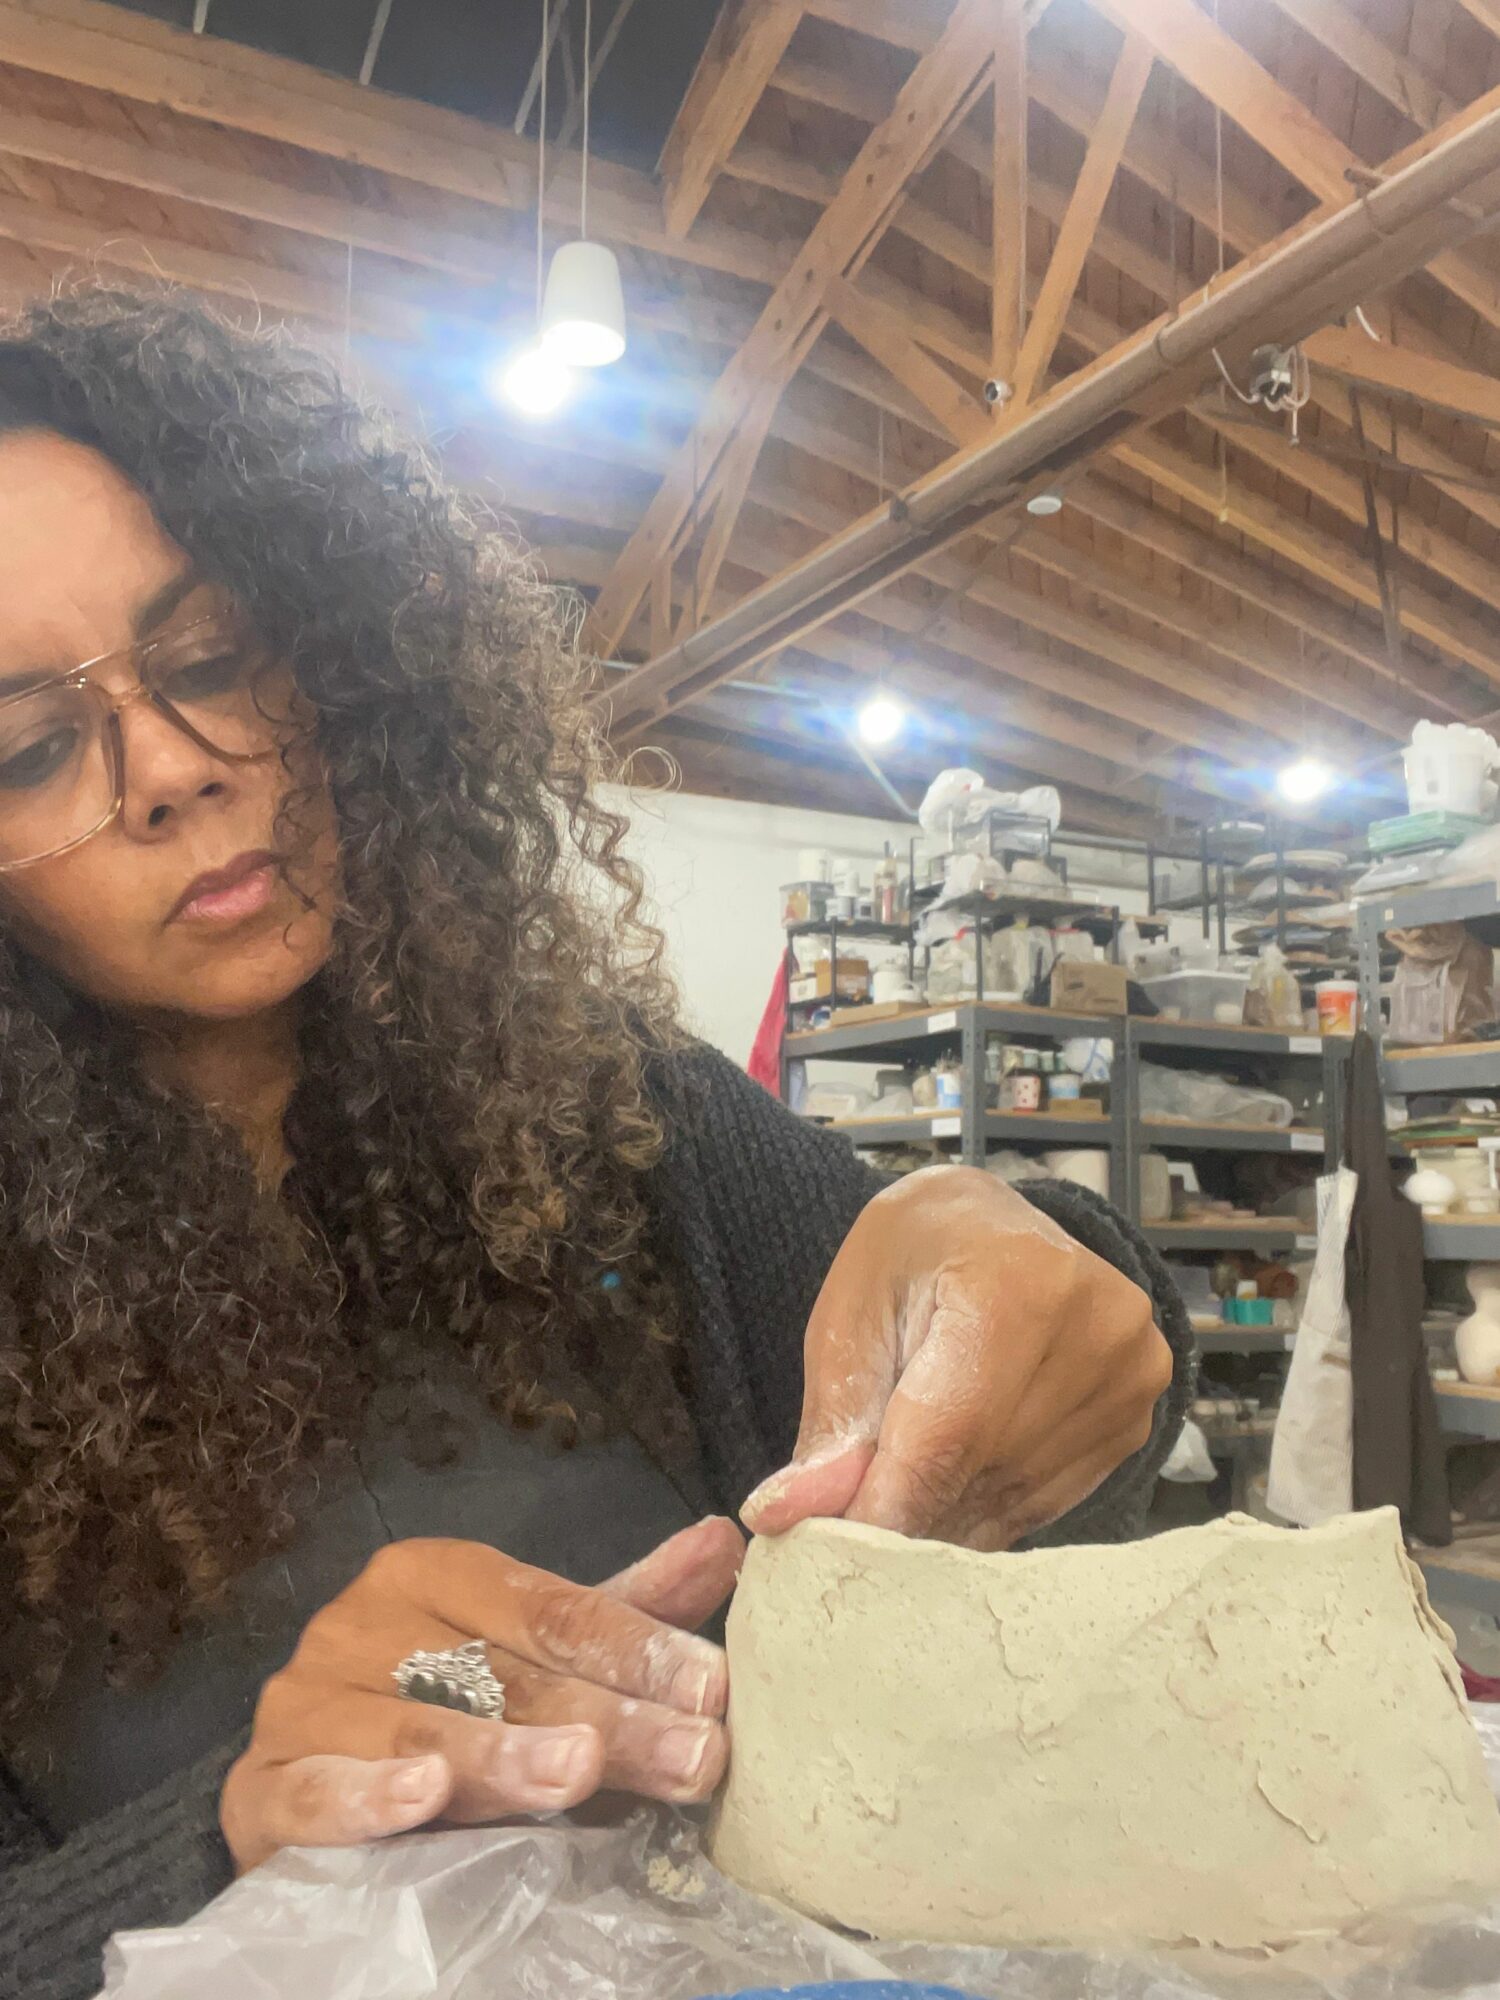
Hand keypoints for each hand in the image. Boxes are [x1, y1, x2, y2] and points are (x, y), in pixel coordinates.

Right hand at [220, 1515, 743, 1871]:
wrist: (311, 1794)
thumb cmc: (451, 1715)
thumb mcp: (543, 1659)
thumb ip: (625, 1611)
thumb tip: (727, 1541)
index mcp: (435, 1574)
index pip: (550, 1608)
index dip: (637, 1648)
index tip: (715, 1692)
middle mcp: (362, 1621)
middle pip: (505, 1676)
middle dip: (608, 1720)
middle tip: (690, 1756)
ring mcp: (306, 1702)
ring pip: (422, 1728)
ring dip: (504, 1754)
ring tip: (577, 1770)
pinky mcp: (258, 1788)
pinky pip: (316, 1791)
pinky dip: (370, 1796)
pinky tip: (425, 1797)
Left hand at [742, 1166, 1171, 1549]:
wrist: (991, 1224)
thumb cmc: (912, 1257)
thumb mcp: (851, 1314)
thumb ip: (834, 1418)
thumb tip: (795, 1513)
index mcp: (1015, 1283)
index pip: (947, 1434)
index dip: (883, 1508)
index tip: (828, 1553)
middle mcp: (1093, 1327)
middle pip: (982, 1472)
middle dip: (904, 1516)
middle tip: (843, 1537)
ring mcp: (1128, 1374)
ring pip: (1015, 1498)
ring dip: (945, 1521)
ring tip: (895, 1503)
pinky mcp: (1137, 1413)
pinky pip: (1048, 1499)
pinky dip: (987, 1509)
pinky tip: (950, 1491)